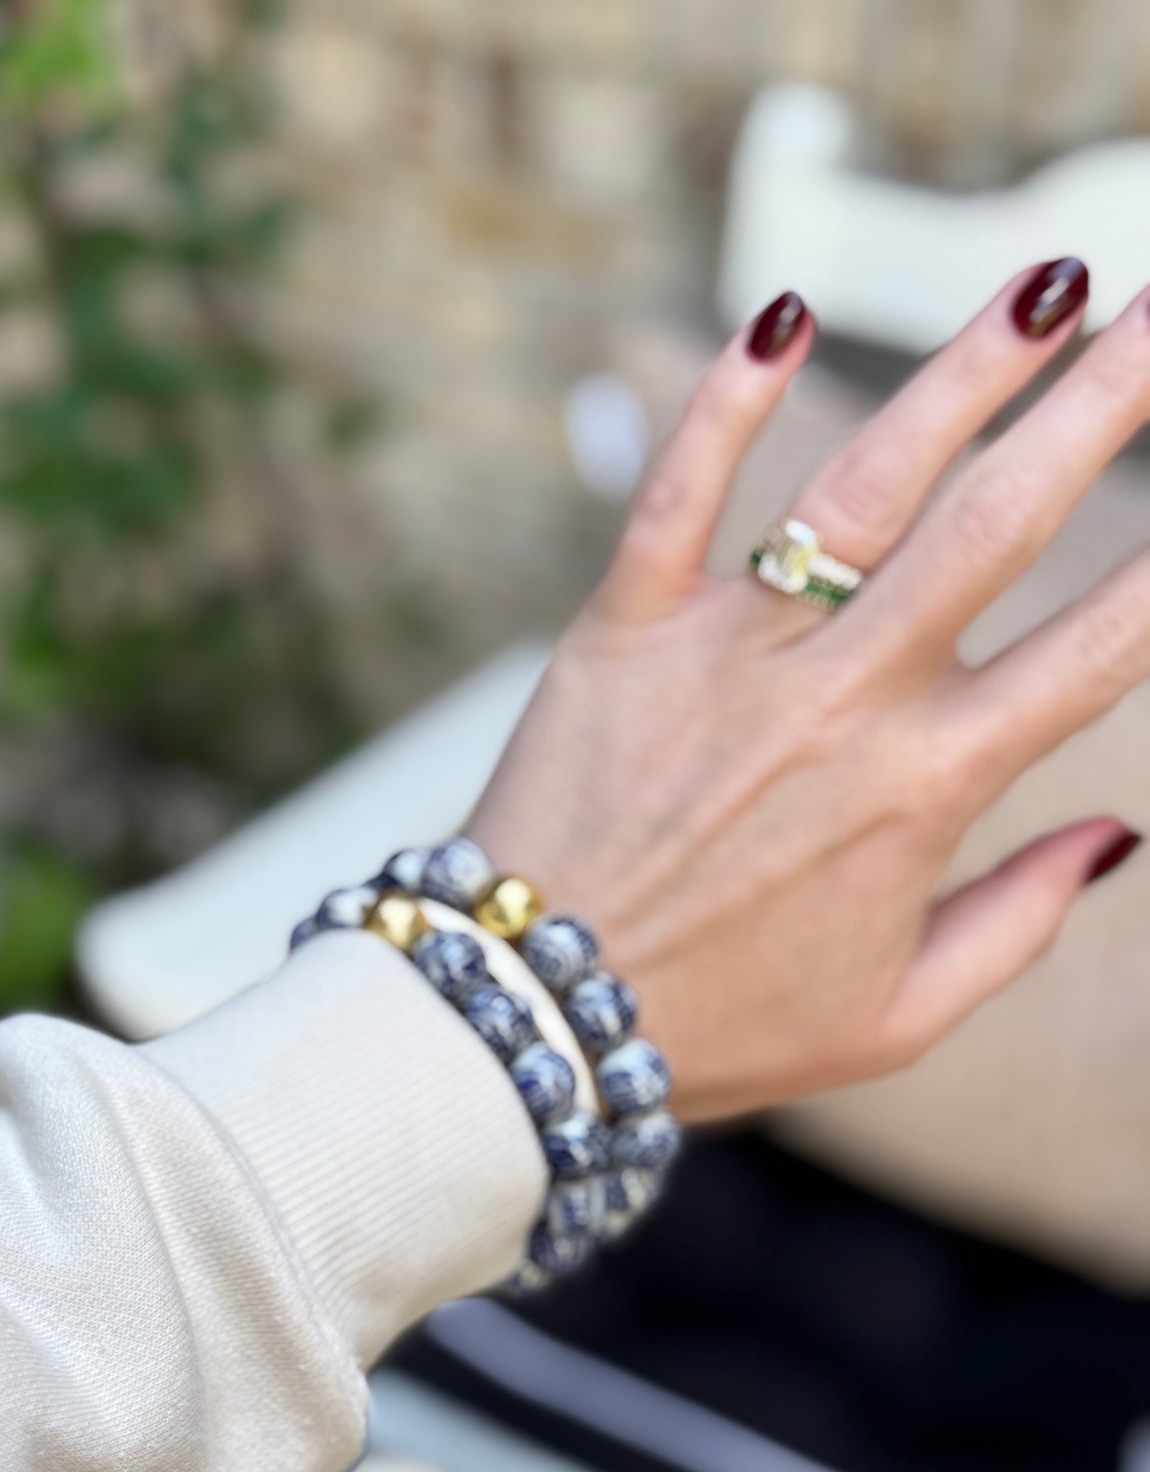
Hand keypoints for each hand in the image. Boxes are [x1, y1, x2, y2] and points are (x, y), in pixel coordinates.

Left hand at [470, 264, 1148, 1122]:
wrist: (536, 1016)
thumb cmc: (719, 1026)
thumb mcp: (896, 1019)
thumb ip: (1016, 924)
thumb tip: (1118, 835)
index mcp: (924, 790)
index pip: (1095, 651)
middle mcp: (841, 701)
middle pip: (1002, 525)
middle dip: (1105, 403)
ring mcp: (730, 654)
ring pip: (867, 485)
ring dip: (965, 374)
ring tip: (1045, 289)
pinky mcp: (625, 629)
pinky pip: (677, 493)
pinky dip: (724, 402)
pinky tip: (782, 316)